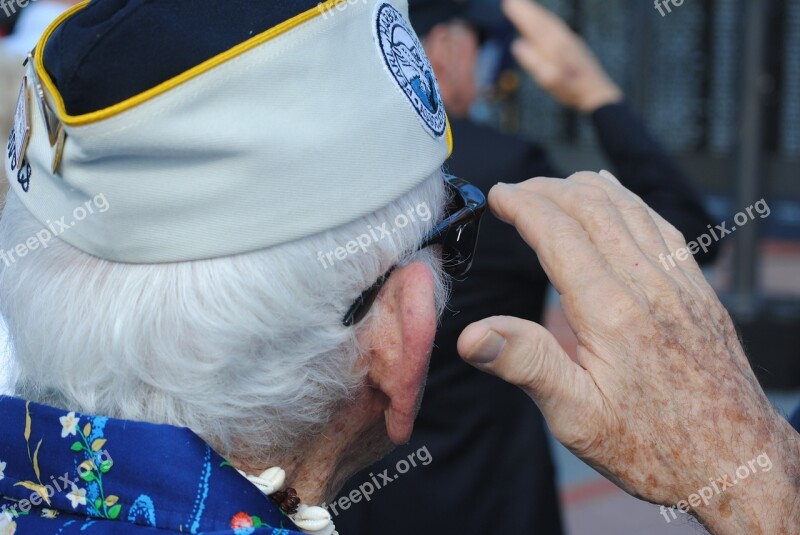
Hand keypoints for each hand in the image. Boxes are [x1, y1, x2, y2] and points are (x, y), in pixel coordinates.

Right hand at [457, 172, 799, 533]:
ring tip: (559, 184)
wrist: (736, 464)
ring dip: (590, 189)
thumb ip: (525, 364)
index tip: (498, 194)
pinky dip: (633, 202)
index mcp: (610, 313)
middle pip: (593, 210)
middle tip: (517, 188)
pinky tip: (622, 200)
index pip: (558, 234)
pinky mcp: (701, 293)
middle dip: (549, 190)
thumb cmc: (654, 447)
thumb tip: (470, 335)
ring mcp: (681, 285)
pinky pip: (665, 228)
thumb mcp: (577, 418)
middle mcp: (648, 287)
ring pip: (631, 210)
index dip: (523, 206)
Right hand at [503, 0, 622, 112]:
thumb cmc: (571, 90)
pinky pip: (558, 25)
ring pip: (551, 21)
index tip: (508, 4)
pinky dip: (548, 19)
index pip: (533, 26)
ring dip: (537, 12)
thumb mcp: (549, 80)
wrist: (596, 92)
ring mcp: (570, 40)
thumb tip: (517, 44)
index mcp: (554, 46)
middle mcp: (562, 39)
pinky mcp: (575, 44)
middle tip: (512, 0)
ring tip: (526, 6)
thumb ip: (533, 62)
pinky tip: (546, 21)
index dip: (520, 15)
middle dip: (527, 9)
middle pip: (542, 19)